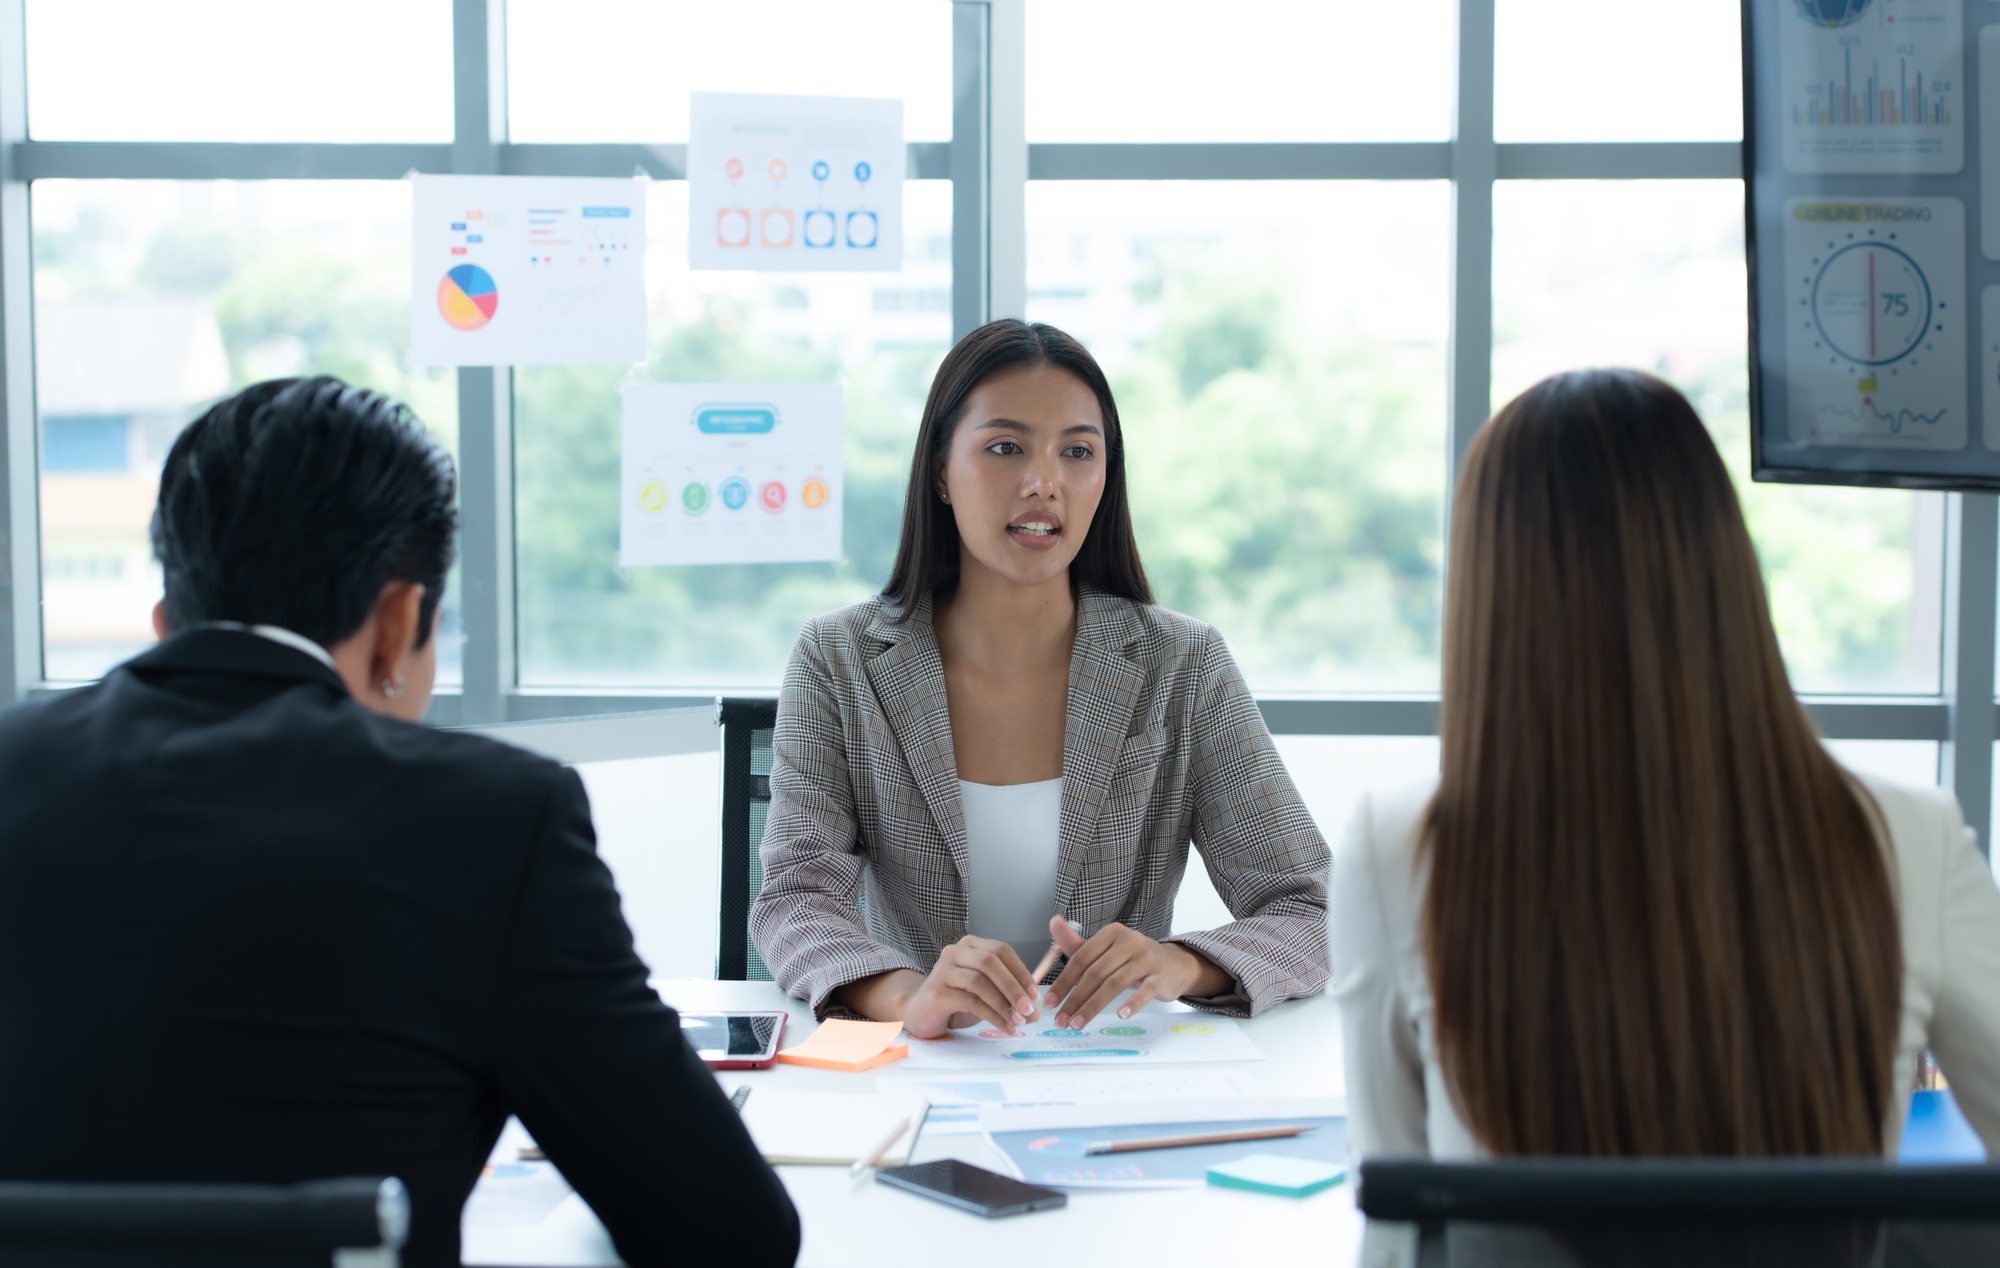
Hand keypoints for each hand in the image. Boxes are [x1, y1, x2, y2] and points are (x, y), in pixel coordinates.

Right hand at [899, 936, 1040, 1039]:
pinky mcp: (936, 992)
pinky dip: (992, 1016)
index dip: (1021, 971)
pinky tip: (1004, 1026)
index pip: (1001, 950)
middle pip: (990, 962)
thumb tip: (1035, 1011)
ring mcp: (943, 970)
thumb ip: (1009, 997)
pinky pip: (970, 1002)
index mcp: (970, 945)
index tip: (1035, 994)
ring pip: (979, 982)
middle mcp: (955, 952)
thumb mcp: (986, 994)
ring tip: (1018, 1021)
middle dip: (1013, 987)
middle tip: (1029, 1009)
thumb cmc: (956, 1000)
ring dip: (1003, 1004)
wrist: (920, 1012)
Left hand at [1042, 916, 1228, 1029]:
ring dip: (1093, 1006)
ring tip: (1078, 1024)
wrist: (1173, 965)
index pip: (1082, 957)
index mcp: (1112, 933)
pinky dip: (1132, 1004)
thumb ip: (1078, 943)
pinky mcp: (1160, 976)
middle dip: (1075, 999)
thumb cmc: (1133, 959)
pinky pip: (1144, 991)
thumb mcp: (1106, 949)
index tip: (1050, 1002)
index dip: (1064, 981)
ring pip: (1114, 984)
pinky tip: (1120, 1015)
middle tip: (1061, 1019)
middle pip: (1095, 973)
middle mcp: (1129, 941)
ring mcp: (1146, 958)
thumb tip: (1053, 922)